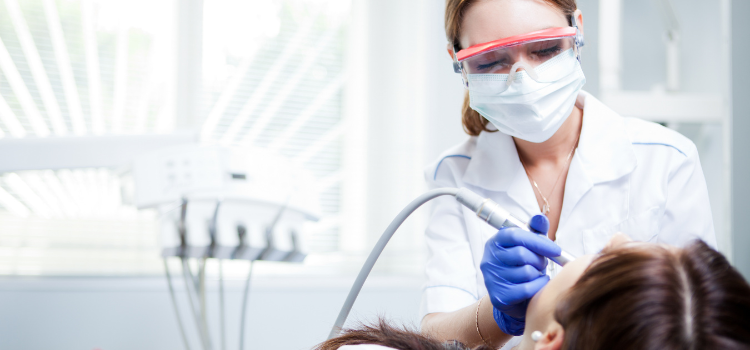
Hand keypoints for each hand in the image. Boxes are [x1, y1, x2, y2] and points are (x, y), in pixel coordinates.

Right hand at [480, 215, 560, 335]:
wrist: (512, 296)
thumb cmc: (521, 266)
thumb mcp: (528, 245)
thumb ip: (535, 231)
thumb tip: (540, 217)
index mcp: (495, 242)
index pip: (515, 235)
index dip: (538, 241)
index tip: (555, 249)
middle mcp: (489, 259)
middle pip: (522, 254)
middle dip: (539, 260)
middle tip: (542, 264)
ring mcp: (492, 278)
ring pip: (526, 272)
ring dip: (538, 274)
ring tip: (536, 274)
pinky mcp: (499, 296)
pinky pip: (527, 289)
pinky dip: (538, 286)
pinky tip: (538, 283)